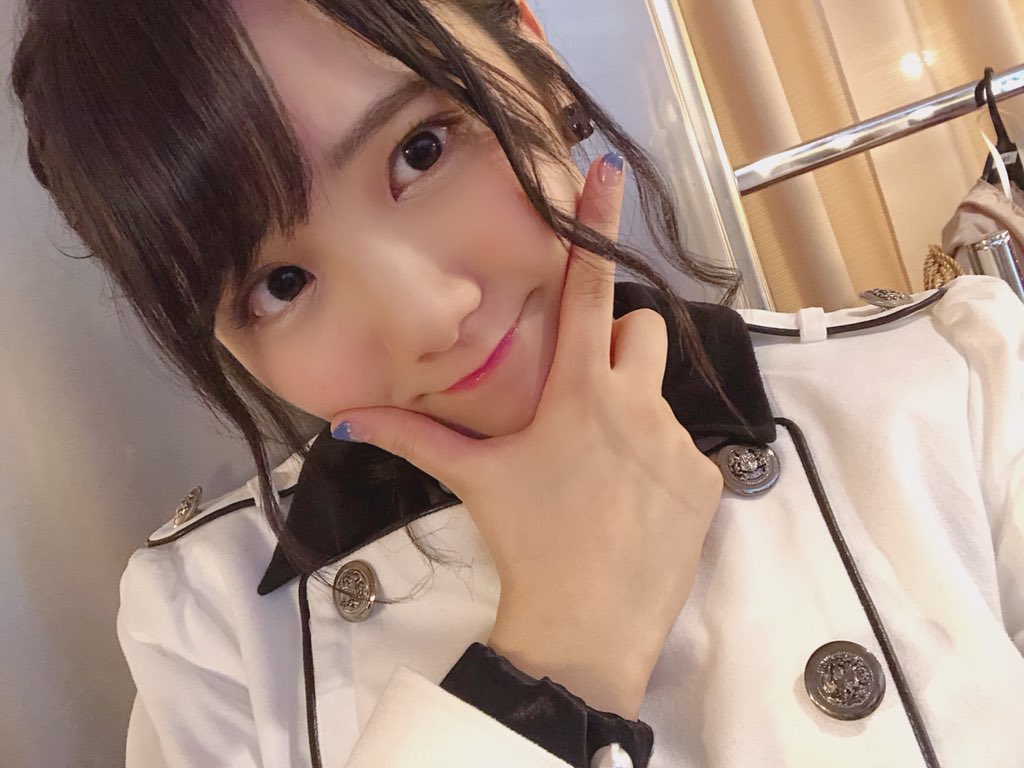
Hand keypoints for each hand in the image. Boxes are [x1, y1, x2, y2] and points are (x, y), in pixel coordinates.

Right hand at [329, 152, 723, 718]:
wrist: (586, 628)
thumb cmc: (526, 542)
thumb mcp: (473, 480)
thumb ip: (413, 436)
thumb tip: (342, 417)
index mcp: (578, 391)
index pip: (589, 290)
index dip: (596, 225)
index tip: (607, 171)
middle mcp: (637, 403)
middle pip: (644, 328)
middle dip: (618, 348)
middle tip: (587, 399)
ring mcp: (679, 442)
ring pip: (661, 395)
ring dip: (633, 416)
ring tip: (603, 472)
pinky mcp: (709, 479)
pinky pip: (685, 449)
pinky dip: (660, 465)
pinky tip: (631, 506)